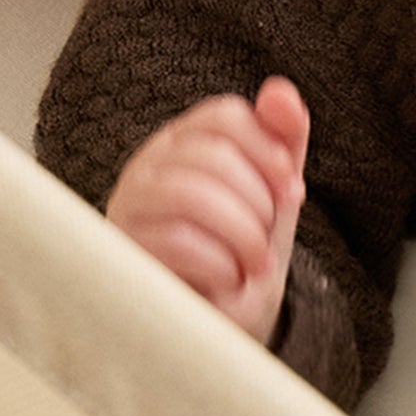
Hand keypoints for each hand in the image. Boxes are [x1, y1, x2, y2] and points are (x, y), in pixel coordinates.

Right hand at [106, 79, 312, 342]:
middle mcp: (148, 166)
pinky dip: (219, 263)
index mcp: (184, 142)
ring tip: (255, 264)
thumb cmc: (242, 252)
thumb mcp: (272, 196)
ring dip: (242, 234)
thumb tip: (281, 91)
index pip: (224, 115)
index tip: (294, 193)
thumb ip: (282, 142)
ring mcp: (127, 207)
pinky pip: (175, 239)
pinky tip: (228, 280)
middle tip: (269, 240)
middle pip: (212, 155)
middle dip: (259, 202)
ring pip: (190, 194)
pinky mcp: (121, 251)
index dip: (269, 151)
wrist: (216, 323)